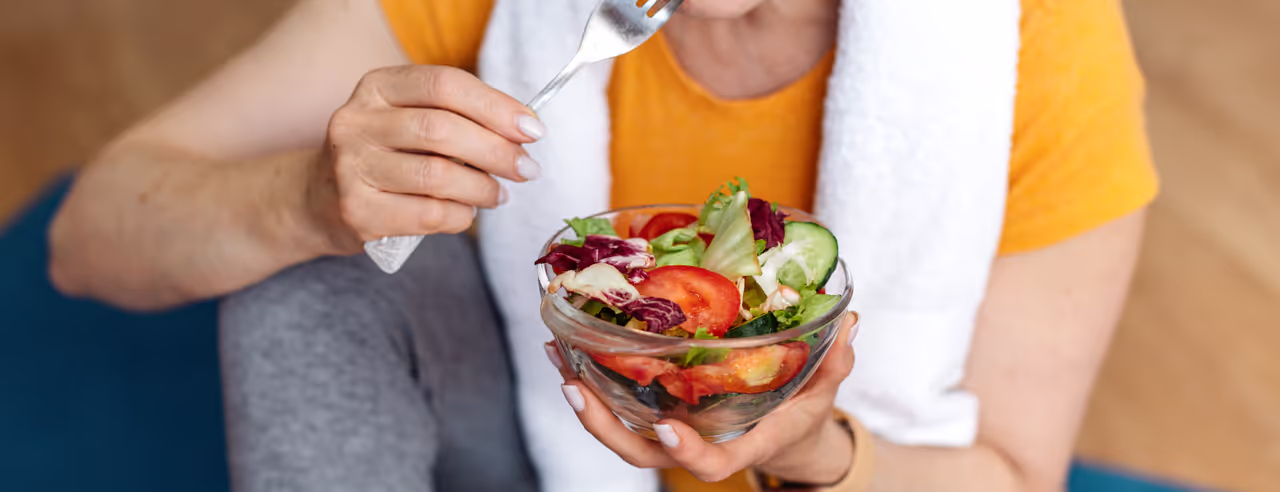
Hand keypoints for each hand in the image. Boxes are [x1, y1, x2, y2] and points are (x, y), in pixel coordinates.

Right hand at [309, 65, 545, 253]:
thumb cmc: (383, 157)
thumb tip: (523, 133)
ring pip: (437, 176)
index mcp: (377, 87)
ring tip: (500, 195)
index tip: (532, 129)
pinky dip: (461, 216)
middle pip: (443, 129)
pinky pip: (428, 215)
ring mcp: (351, 167)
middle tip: (526, 169)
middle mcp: (357, 121)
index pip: (445, 85)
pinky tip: (468, 213)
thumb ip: (458, 119)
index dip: (496, 106)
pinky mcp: (356, 211)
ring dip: (483, 188)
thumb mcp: (408, 121)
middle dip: (497, 151)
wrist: (318, 200)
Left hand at [547, 313, 859, 482]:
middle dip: (605, 427)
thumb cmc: (802, 410)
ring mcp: (674, 430)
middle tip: (576, 386)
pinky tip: (567, 348)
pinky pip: (618, 407)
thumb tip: (849, 323)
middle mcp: (700, 442)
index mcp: (742, 442)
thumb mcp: (825, 389)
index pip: (713, 464)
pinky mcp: (658, 412)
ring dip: (585, 400)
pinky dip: (590, 381)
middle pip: (644, 454)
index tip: (667, 427)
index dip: (688, 452)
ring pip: (621, 434)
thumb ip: (834, 362)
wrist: (783, 433)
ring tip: (556, 357)